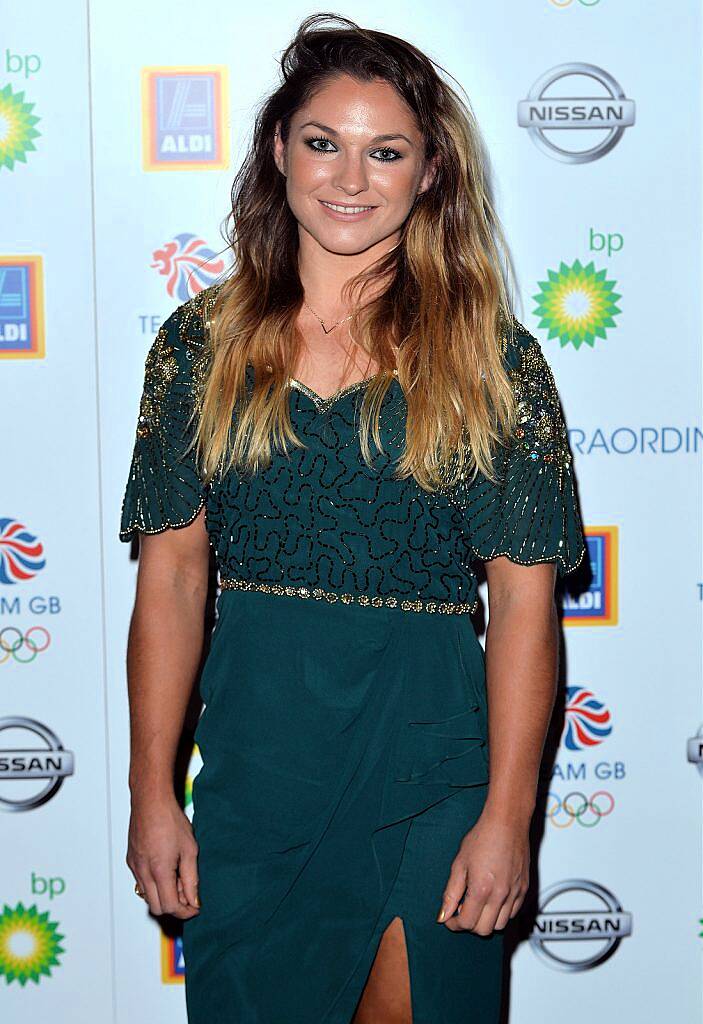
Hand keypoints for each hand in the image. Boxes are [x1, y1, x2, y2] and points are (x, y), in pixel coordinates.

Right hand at [127, 793, 199, 918]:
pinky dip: (154, 885)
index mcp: (159, 870)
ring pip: (147, 897)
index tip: (195, 907)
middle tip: (188, 894)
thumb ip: (192, 878)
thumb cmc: (171, 820)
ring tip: (178, 878)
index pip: (170, 906)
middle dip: (174, 906)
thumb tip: (194, 900)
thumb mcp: (190, 849)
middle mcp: (143, 872)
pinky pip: (141, 883)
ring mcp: (134, 867)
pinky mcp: (130, 861)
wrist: (150, 801)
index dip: (185, 911)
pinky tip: (166, 870)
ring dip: (163, 896)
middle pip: (156, 907)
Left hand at [436, 811, 529, 933]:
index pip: (467, 922)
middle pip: (483, 930)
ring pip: (500, 925)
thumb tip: (443, 915)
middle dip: (469, 924)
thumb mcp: (459, 863)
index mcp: (481, 889)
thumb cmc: (482, 838)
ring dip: (486, 921)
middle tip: (462, 910)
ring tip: (478, 903)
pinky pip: (512, 914)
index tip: (449, 918)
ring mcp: (514, 893)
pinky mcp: (524, 889)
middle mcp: (500, 895)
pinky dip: (501, 914)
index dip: (454, 924)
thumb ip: (451, 893)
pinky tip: (492, 899)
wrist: (507, 822)